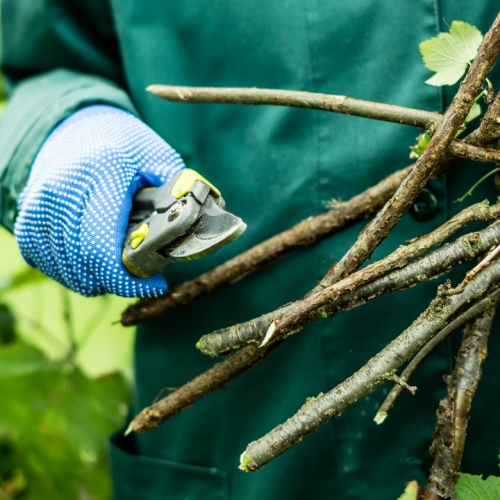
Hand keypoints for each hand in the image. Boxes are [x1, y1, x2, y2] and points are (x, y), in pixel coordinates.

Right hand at [14, 105, 184, 296]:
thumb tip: (202, 223)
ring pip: (68, 271)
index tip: (157, 285)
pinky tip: (96, 260)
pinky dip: (76, 271)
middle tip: (144, 276)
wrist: (72, 128)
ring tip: (122, 265)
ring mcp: (38, 211)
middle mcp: (59, 196)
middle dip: (120, 281)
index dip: (129, 280)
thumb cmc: (120, 142)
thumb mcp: (156, 156)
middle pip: (85, 267)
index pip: (103, 250)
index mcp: (97, 176)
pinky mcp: (28, 224)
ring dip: (99, 279)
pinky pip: (51, 265)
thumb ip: (177, 190)